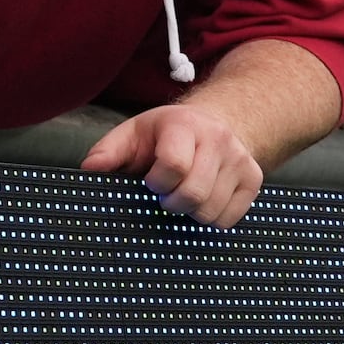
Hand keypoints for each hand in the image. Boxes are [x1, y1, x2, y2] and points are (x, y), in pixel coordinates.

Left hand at [82, 104, 265, 226]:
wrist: (214, 123)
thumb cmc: (166, 134)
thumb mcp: (134, 133)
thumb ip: (109, 151)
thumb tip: (89, 170)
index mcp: (184, 124)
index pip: (174, 164)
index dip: (158, 183)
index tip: (150, 184)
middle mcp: (217, 139)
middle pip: (194, 194)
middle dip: (172, 203)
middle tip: (165, 197)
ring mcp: (240, 159)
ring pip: (212, 211)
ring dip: (191, 214)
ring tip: (184, 196)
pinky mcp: (254, 178)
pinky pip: (230, 220)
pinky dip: (211, 220)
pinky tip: (203, 201)